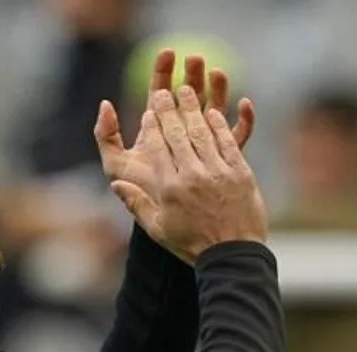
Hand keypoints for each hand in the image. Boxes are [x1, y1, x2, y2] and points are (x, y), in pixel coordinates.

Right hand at [104, 85, 267, 261]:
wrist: (232, 256)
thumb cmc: (191, 245)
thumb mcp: (158, 229)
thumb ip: (137, 204)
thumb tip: (116, 184)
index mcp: (170, 189)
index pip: (158, 148)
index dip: (154, 125)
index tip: (150, 109)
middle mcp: (192, 176)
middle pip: (178, 134)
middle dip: (170, 109)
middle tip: (165, 91)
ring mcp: (218, 172)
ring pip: (203, 132)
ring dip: (194, 107)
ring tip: (188, 89)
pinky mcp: (240, 172)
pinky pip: (227, 141)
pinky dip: (219, 124)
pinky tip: (213, 111)